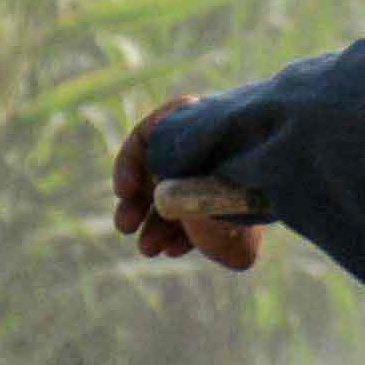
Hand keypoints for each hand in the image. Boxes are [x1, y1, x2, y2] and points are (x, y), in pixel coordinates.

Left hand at [113, 107, 257, 271]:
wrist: (237, 168)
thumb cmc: (237, 211)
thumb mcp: (235, 248)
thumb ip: (227, 249)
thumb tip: (198, 227)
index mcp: (239, 189)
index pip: (204, 211)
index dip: (181, 235)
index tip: (169, 251)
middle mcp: (221, 162)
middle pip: (178, 192)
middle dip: (155, 224)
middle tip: (145, 246)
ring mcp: (201, 136)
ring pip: (157, 169)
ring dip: (136, 202)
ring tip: (127, 225)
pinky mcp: (180, 113)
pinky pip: (148, 135)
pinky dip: (129, 163)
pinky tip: (125, 190)